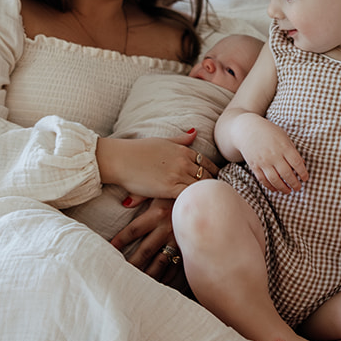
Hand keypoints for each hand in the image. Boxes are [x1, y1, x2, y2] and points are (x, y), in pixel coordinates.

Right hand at [97, 129, 216, 199]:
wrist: (120, 159)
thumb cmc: (138, 150)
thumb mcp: (163, 141)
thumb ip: (181, 139)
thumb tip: (195, 132)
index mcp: (183, 151)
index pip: (207, 163)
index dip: (214, 173)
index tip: (218, 182)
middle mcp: (184, 162)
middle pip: (208, 176)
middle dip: (213, 185)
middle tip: (219, 196)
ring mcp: (178, 175)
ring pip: (201, 186)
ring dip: (206, 195)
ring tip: (213, 205)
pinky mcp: (170, 188)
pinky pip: (190, 196)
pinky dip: (195, 201)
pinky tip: (200, 208)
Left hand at [112, 198, 182, 280]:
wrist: (207, 196)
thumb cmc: (179, 191)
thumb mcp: (159, 190)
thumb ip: (141, 195)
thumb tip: (125, 202)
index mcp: (157, 214)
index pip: (133, 230)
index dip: (120, 240)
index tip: (109, 248)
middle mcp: (166, 229)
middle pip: (145, 251)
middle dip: (131, 263)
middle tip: (119, 274)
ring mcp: (178, 240)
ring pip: (159, 262)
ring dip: (147, 274)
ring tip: (136, 284)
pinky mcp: (188, 247)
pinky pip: (176, 265)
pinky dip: (168, 276)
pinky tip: (159, 283)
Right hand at [233, 114, 307, 192]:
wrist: (247, 129)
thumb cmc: (269, 131)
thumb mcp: (284, 136)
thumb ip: (292, 150)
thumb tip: (302, 164)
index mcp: (284, 147)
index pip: (297, 163)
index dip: (303, 173)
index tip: (305, 178)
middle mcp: (274, 155)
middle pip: (287, 174)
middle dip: (294, 184)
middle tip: (298, 188)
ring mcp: (263, 161)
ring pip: (275, 180)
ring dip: (283, 188)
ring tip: (288, 191)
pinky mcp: (254, 166)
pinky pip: (263, 180)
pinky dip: (270, 186)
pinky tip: (276, 189)